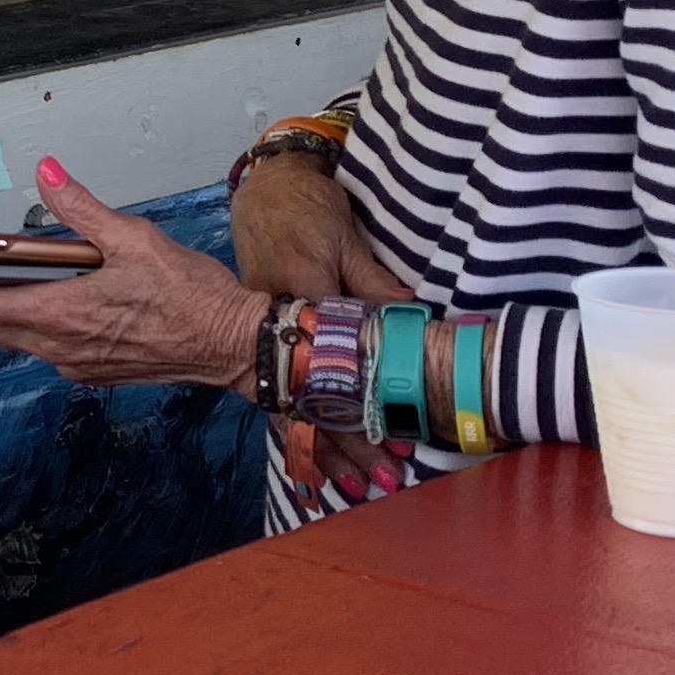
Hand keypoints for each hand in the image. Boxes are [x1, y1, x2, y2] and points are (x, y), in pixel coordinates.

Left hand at [0, 159, 268, 388]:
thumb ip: (81, 207)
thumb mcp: (134, 238)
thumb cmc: (191, 295)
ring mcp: (76, 363)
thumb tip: (46, 170)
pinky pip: (45, 347)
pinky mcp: (94, 370)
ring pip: (14, 338)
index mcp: (61, 314)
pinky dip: (27, 323)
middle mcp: (59, 347)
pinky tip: (36, 301)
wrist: (233, 344)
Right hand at [237, 160, 414, 497]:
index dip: (368, 407)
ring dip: (326, 447)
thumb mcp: (345, 238)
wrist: (261, 188)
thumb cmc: (306, 207)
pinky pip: (280, 392)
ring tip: (352, 486)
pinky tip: (312, 462)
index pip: (338, 363)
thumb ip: (374, 284)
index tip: (397, 441)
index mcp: (301, 296)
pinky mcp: (261, 337)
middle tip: (382, 482)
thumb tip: (413, 321)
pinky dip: (300, 429)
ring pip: (294, 402)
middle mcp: (278, 324)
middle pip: (314, 396)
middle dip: (349, 445)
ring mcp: (265, 334)